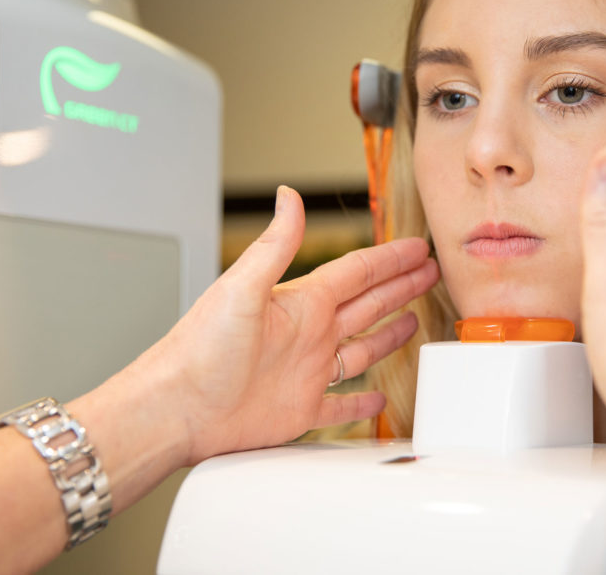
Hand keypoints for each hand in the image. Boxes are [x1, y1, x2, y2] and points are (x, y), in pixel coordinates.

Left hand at [155, 186, 438, 463]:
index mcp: (301, 302)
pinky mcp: (301, 410)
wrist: (176, 409)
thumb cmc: (199, 350)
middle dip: (400, 286)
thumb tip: (289, 195)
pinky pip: (342, 406)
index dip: (390, 259)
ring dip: (389, 335)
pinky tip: (379, 399)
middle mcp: (308, 334)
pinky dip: (363, 405)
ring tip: (414, 319)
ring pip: (361, 350)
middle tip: (429, 271)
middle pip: (368, 304)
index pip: (357, 272)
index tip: (417, 246)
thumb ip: (274, 245)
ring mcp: (307, 372)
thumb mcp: (242, 288)